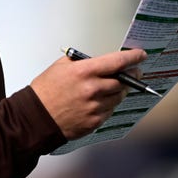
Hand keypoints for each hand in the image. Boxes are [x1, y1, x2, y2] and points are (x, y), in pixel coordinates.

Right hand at [30, 49, 147, 140]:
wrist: (36, 116)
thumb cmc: (46, 90)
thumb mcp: (61, 66)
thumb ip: (83, 62)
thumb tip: (103, 62)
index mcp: (84, 71)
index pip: (117, 62)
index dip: (133, 57)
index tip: (141, 55)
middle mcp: (92, 89)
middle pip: (123, 81)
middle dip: (131, 76)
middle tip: (133, 73)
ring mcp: (95, 107)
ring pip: (118, 97)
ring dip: (119, 91)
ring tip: (111, 87)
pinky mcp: (95, 121)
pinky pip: (110, 110)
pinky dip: (108, 104)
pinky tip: (99, 101)